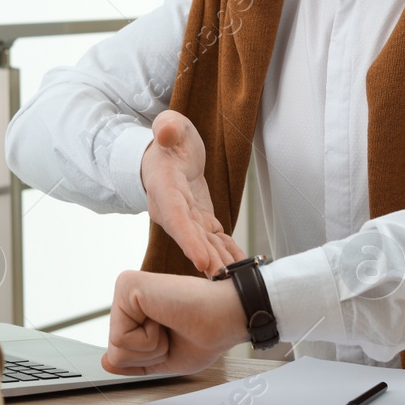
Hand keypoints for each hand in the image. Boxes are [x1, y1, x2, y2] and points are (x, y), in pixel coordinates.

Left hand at [101, 270, 248, 375]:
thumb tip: (105, 362)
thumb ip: (135, 360)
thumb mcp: (166, 357)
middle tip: (174, 331)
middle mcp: (129, 297)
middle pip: (114, 351)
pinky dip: (149, 340)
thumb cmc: (207, 333)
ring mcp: (126, 288)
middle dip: (148, 355)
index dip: (150, 358)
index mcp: (138, 311)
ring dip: (150, 348)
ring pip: (116, 347)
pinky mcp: (127, 286)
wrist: (228, 317)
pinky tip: (165, 317)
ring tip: (171, 323)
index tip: (176, 337)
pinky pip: (120, 337)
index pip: (120, 352)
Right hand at [140, 109, 245, 275]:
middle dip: (206, 258)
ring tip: (234, 280)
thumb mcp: (170, 125)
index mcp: (164, 187)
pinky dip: (227, 253)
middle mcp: (172, 210)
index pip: (175, 216)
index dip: (188, 239)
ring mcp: (187, 218)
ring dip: (219, 261)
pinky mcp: (201, 221)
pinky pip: (215, 240)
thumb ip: (167, 127)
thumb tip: (165, 131)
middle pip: (190, 237)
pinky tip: (240, 267)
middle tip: (223, 277)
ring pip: (204, 243)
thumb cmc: (170, 139)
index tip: (200, 259)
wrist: (169, 154)